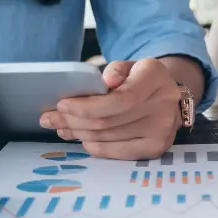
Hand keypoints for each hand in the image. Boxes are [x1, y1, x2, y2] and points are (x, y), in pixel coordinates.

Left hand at [38, 59, 182, 159]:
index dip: (88, 105)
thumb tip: (103, 83)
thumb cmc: (139, 79)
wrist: (167, 96)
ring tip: (60, 127)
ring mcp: (162, 130)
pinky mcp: (156, 148)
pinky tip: (82, 138)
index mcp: (156, 76)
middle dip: (73, 120)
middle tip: (50, 118)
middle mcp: (164, 104)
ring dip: (79, 133)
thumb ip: (115, 70)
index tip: (61, 104)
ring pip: (109, 137)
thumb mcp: (128, 66)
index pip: (120, 99)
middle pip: (109, 120)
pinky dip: (94, 146)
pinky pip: (117, 151)